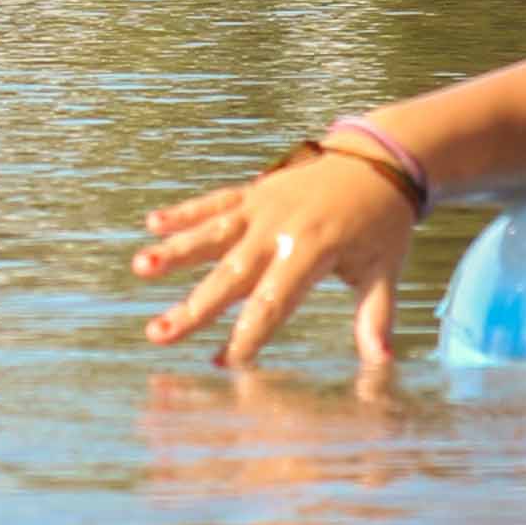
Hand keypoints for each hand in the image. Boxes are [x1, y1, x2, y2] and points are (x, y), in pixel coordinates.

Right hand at [135, 147, 422, 374]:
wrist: (381, 159)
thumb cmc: (383, 223)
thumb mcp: (384, 271)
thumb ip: (375, 316)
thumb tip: (381, 362)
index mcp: (314, 252)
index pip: (274, 302)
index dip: (248, 335)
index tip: (224, 364)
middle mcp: (281, 229)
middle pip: (231, 275)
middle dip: (194, 308)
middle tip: (158, 334)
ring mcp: (263, 207)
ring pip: (212, 233)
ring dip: (175, 251)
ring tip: (141, 267)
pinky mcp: (255, 192)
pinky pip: (215, 202)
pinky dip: (184, 212)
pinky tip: (152, 224)